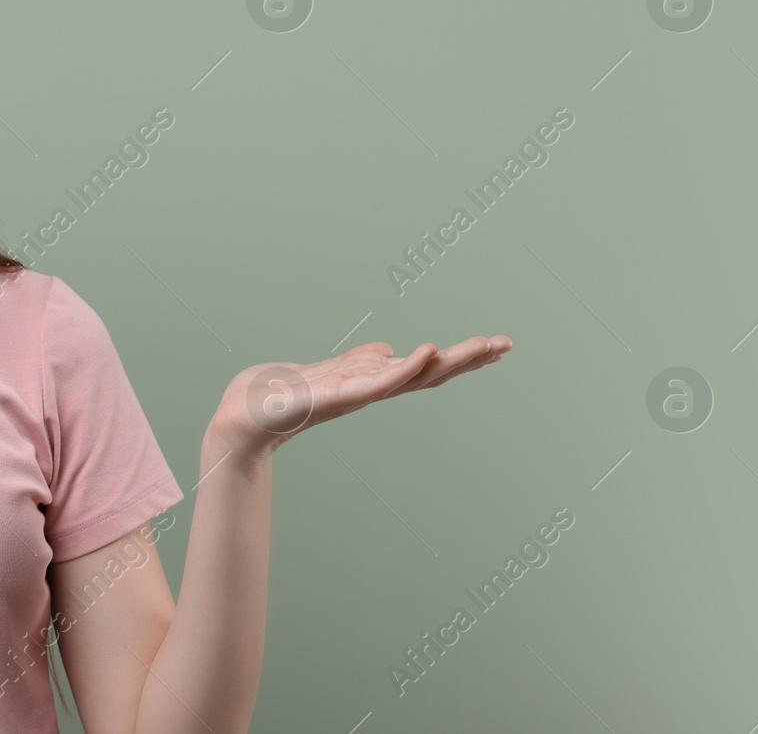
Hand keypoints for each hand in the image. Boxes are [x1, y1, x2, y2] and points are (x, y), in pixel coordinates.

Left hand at [210, 336, 512, 458]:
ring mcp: (360, 394)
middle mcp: (374, 390)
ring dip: (450, 361)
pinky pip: (380, 382)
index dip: (462, 357)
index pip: (428, 368)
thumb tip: (387, 350)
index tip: (498, 345)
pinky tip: (427, 351)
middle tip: (507, 344)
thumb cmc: (288, 395)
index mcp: (375, 381)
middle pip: (432, 373)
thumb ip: (362, 361)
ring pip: (414, 376)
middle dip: (469, 359)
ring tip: (483, 345)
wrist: (249, 414)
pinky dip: (405, 368)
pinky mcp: (339, 396)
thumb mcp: (334, 369)